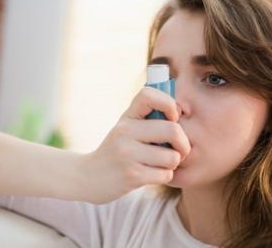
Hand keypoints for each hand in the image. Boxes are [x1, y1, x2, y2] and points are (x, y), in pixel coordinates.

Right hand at [80, 87, 190, 203]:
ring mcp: (127, 154)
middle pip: (173, 130)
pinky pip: (165, 174)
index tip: (172, 118)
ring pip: (172, 157)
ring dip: (172, 164)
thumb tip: (181, 111)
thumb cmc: (116, 151)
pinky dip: (163, 176)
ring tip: (159, 164)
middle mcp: (125, 131)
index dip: (169, 104)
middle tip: (179, 150)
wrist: (88, 177)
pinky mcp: (132, 175)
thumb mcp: (126, 128)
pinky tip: (150, 175)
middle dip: (183, 144)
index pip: (149, 95)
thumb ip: (148, 118)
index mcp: (126, 117)